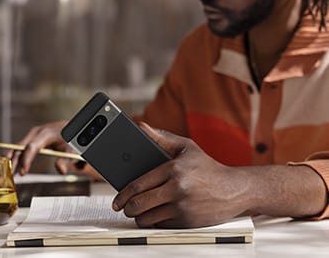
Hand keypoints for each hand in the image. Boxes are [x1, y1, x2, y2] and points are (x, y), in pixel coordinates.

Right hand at [6, 120, 71, 174]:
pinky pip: (21, 147)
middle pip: (22, 147)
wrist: (71, 129)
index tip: (23, 172)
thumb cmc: (71, 139)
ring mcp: (33, 134)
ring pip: (18, 147)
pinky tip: (13, 167)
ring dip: (12, 160)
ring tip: (9, 174)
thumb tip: (61, 170)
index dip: (26, 160)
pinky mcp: (32, 138)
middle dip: (15, 162)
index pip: (33, 146)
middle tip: (11, 177)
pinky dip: (15, 157)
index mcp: (47, 133)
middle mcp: (38, 132)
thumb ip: (66, 160)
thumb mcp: (72, 150)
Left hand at [112, 123, 250, 227]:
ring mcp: (182, 206)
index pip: (139, 184)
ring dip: (139, 217)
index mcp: (173, 168)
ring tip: (140, 212)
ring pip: (148, 218)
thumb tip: (142, 126)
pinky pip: (161, 225)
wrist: (234, 189)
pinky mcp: (187, 221)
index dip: (123, 194)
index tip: (117, 200)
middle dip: (128, 208)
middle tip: (125, 207)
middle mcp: (177, 188)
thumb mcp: (186, 147)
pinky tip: (157, 214)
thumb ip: (162, 137)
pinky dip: (155, 221)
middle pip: (139, 204)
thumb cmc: (208, 167)